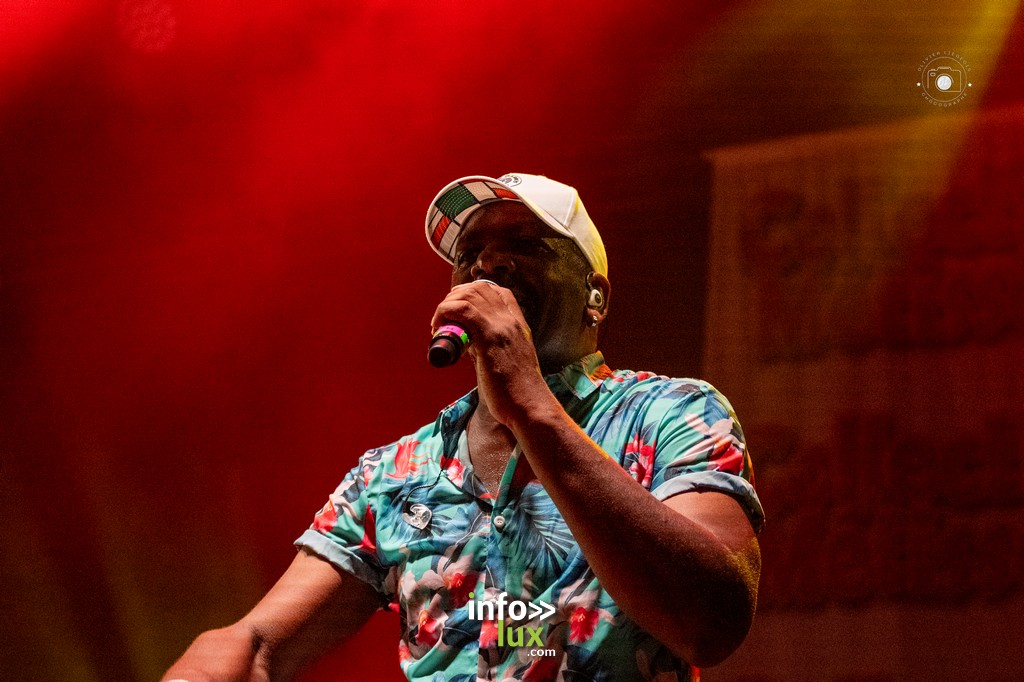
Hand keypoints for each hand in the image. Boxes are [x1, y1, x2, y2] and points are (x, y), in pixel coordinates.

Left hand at [430, 280, 551, 426]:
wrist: (529, 405)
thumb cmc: (517, 392)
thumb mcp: (510, 361)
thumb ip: (493, 348)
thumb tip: (469, 345)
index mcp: (519, 325)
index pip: (500, 292)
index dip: (475, 293)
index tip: (459, 307)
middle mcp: (512, 321)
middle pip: (480, 289)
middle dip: (456, 296)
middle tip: (443, 317)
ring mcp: (502, 327)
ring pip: (470, 295)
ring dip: (447, 305)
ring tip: (439, 324)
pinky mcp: (489, 338)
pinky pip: (463, 310)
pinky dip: (446, 312)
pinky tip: (438, 327)